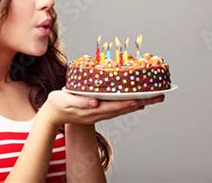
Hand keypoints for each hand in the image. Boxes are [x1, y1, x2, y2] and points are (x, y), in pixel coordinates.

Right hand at [38, 90, 164, 127]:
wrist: (53, 114)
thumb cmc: (58, 104)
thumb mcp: (66, 101)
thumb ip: (80, 101)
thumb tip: (95, 102)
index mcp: (92, 110)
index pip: (115, 107)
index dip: (129, 103)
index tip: (142, 99)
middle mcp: (99, 113)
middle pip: (124, 108)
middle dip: (142, 102)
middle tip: (158, 96)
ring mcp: (100, 113)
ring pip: (123, 109)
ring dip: (140, 104)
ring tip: (154, 98)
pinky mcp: (99, 111)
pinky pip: (118, 109)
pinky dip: (130, 105)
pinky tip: (137, 102)